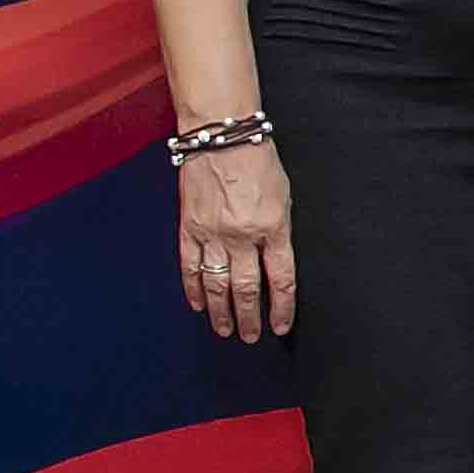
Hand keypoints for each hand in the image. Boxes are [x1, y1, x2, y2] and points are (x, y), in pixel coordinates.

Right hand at [176, 139, 293, 341]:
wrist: (221, 135)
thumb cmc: (258, 161)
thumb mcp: (284, 197)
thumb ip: (280, 231)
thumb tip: (275, 263)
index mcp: (274, 227)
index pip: (281, 279)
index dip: (282, 308)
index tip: (280, 326)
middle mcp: (243, 235)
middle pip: (247, 289)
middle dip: (249, 318)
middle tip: (249, 337)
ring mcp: (213, 233)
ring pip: (217, 284)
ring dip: (221, 312)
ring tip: (225, 329)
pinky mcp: (189, 227)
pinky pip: (190, 266)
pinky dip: (193, 289)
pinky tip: (198, 304)